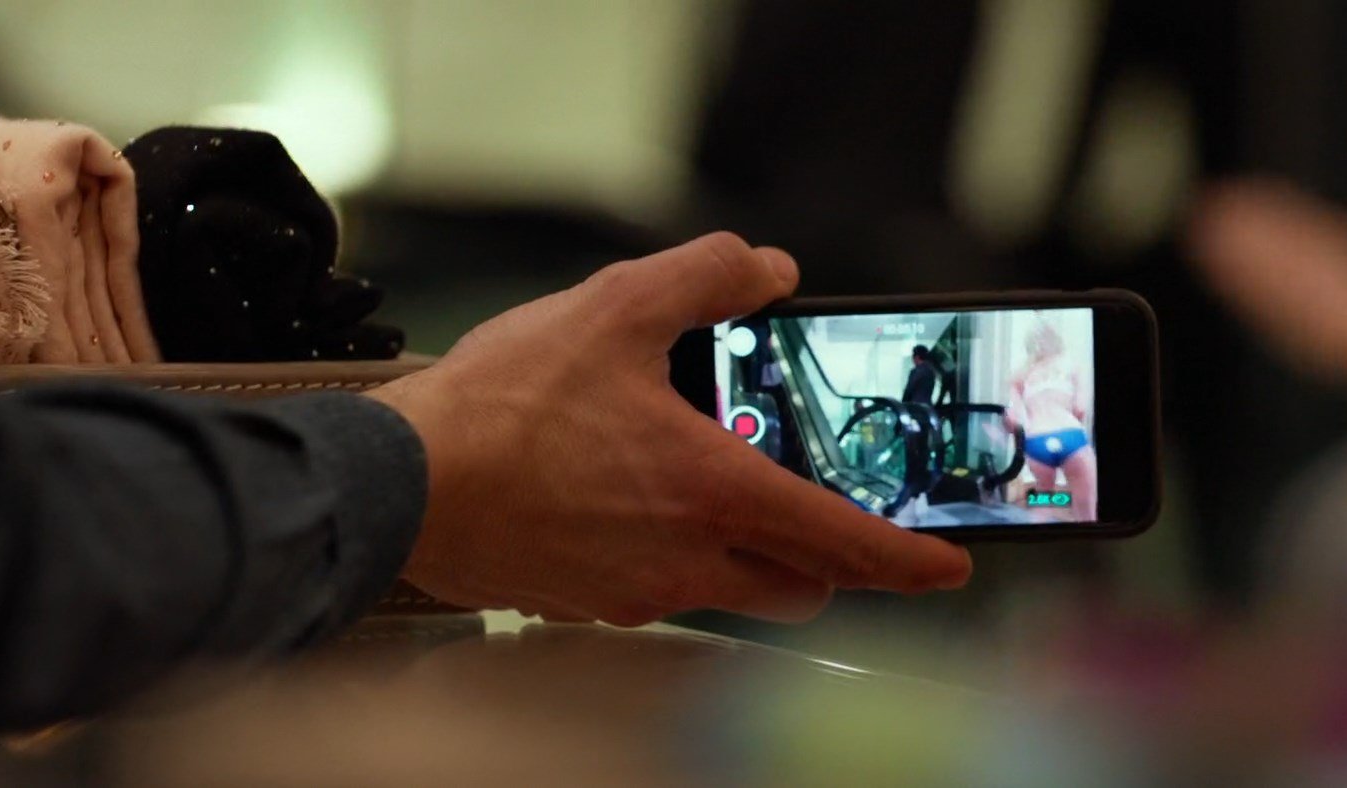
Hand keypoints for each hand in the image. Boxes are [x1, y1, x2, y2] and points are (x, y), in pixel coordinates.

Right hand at [366, 233, 972, 624]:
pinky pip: (658, 591)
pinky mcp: (585, 604)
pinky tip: (623, 501)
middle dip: (825, 555)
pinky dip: (668, 556)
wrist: (398, 483)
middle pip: (800, 585)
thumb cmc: (501, 411)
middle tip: (812, 503)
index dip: (911, 560)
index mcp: (717, 497)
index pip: (848, 546)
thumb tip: (767, 271)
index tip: (949, 563)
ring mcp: (637, 593)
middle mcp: (689, 562)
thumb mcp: (614, 309)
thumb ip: (706, 277)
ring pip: (732, 592)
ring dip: (744, 553)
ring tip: (704, 487)